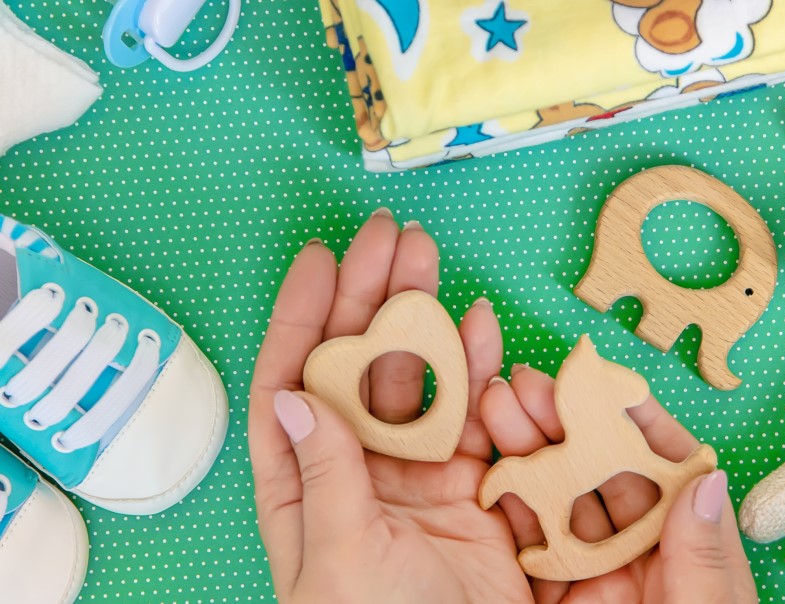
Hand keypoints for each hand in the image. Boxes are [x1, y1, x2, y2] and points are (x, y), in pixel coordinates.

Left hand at [248, 209, 531, 603]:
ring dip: (421, 313)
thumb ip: (323, 480)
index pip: (292, 382)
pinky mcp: (466, 479)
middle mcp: (354, 464)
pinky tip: (477, 324)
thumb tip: (294, 399)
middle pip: (356, 360)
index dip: (302, 316)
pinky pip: (469, 408)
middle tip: (387, 236)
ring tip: (428, 257)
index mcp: (303, 484)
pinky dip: (475, 365)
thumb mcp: (340, 561)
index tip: (320, 260)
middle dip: (369, 295)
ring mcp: (411, 468)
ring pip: (414, 373)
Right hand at [480, 365, 757, 603]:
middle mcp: (638, 555)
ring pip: (558, 498)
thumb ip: (704, 564)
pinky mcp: (548, 595)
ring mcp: (590, 573)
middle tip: (527, 386)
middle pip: (601, 472)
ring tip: (496, 408)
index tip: (597, 381)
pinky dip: (505, 504)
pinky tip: (483, 468)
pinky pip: (527, 544)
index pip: (666, 468)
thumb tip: (706, 481)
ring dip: (528, 449)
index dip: (633, 418)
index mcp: (687, 552)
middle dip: (564, 422)